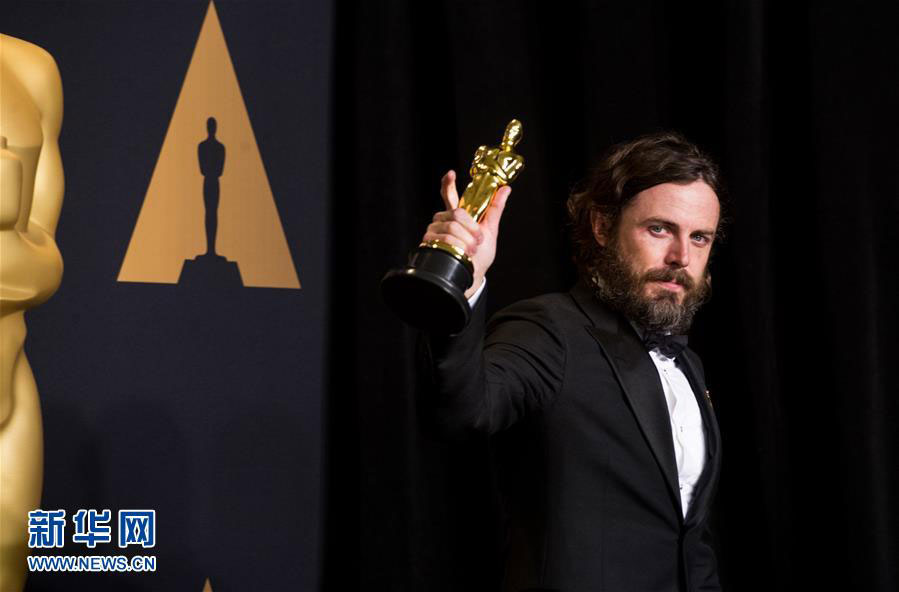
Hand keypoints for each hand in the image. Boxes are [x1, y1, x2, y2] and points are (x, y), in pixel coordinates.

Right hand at [421, 170, 510, 298]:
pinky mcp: (428, 242)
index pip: (449, 194)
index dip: (449, 183)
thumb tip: (505, 189)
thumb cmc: (480, 254)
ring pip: (452, 226)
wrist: (472, 275)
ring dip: (466, 241)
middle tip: (478, 241)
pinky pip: (445, 238)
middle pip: (457, 213)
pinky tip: (462, 254)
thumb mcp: (490, 231)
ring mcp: (434, 230)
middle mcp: (443, 219)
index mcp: (457, 214)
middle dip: (472, 229)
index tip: (451, 173)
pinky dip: (458, 247)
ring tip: (470, 251)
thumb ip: (495, 209)